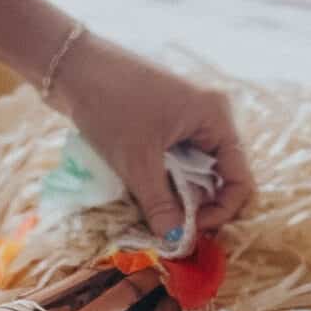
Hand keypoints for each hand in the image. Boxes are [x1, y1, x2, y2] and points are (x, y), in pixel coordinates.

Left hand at [50, 33, 254, 240]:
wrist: (71, 66)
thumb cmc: (110, 104)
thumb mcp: (137, 162)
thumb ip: (161, 206)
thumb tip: (177, 244)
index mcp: (215, 118)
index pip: (239, 180)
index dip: (221, 212)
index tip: (190, 230)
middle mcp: (210, 117)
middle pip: (220, 179)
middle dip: (199, 207)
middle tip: (170, 227)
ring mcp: (188, 119)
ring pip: (197, 173)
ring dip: (180, 197)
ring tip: (154, 210)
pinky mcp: (168, 124)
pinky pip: (179, 163)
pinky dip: (166, 182)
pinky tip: (146, 192)